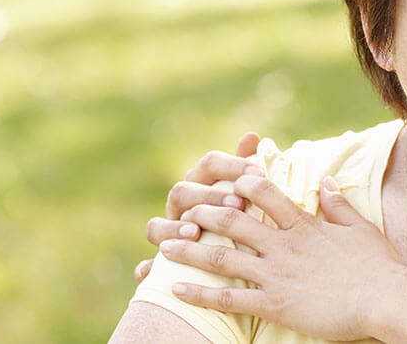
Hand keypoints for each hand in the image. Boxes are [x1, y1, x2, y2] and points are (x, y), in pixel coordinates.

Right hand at [135, 132, 261, 282]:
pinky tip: (153, 270)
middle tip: (238, 204)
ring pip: (156, 226)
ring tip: (195, 232)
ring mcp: (168, 235)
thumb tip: (252, 136)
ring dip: (173, 228)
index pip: (209, 164)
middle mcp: (181, 208)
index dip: (232, 166)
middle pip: (181, 192)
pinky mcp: (162, 266)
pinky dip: (148, 268)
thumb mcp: (254, 201)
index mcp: (202, 185)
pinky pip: (147, 267)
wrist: (242, 267)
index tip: (259, 173)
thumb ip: (249, 170)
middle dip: (208, 196)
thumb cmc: (248, 227)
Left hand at [160, 175, 406, 340]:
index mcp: (303, 225)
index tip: (223, 180)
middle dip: (203, 212)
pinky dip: (200, 292)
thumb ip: (337, 205)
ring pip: (222, 256)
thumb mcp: (359, 228)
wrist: (386, 299)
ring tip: (163, 245)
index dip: (240, 184)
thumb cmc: (379, 266)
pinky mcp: (274, 303)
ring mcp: (276, 274)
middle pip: (233, 220)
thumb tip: (325, 181)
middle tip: (180, 207)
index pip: (264, 194)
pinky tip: (176, 288)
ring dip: (190, 249)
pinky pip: (228, 297)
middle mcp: (284, 245)